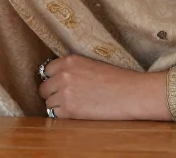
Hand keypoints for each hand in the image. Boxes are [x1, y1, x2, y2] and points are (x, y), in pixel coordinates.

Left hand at [38, 55, 170, 120]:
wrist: (130, 93)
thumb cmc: (116, 79)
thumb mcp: (91, 64)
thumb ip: (72, 68)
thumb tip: (57, 77)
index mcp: (69, 60)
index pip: (47, 70)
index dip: (53, 79)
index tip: (58, 84)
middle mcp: (63, 75)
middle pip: (44, 88)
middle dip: (52, 93)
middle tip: (67, 97)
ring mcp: (64, 92)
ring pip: (48, 102)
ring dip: (58, 105)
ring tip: (75, 105)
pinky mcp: (69, 110)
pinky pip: (55, 114)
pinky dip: (64, 115)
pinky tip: (78, 112)